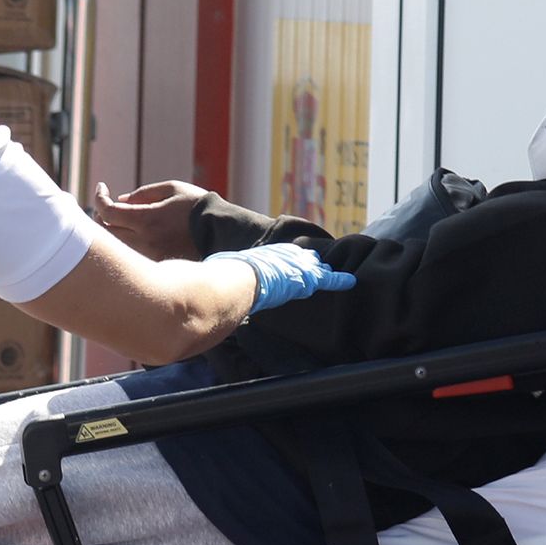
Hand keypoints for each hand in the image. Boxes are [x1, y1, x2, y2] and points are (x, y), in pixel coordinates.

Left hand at [95, 180, 208, 261]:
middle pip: (105, 234)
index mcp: (147, 220)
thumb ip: (144, 193)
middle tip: (106, 205)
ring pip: (116, 247)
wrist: (222, 233)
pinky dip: (125, 244)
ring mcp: (149, 256)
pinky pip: (131, 255)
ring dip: (111, 232)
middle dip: (100, 216)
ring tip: (118, 217)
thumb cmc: (198, 206)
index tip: (102, 187)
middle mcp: (144, 241)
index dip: (99, 198)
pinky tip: (131, 232)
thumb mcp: (173, 189)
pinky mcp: (157, 266)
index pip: (107, 212)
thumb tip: (120, 200)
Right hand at [205, 244, 356, 314]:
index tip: (292, 265)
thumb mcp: (218, 275)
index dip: (290, 261)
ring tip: (340, 274)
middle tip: (322, 264)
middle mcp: (282, 256)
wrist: (233, 281)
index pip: (282, 258)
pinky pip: (329, 278)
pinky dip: (340, 280)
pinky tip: (352, 281)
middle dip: (312, 261)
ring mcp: (296, 266)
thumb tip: (193, 288)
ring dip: (326, 271)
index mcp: (265, 257)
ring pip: (316, 267)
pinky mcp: (307, 278)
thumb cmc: (221, 280)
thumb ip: (215, 279)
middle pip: (302, 258)